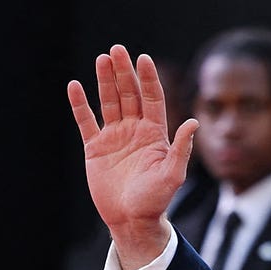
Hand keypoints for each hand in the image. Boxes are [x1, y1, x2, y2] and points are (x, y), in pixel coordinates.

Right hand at [67, 46, 198, 269]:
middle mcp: (135, 130)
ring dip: (105, 81)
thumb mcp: (173, 175)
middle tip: (117, 50)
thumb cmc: (156, 200)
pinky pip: (86, 121)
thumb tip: (195, 122)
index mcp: (155, 133)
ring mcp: (114, 137)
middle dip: (123, 72)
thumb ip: (181, 148)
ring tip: (101, 59)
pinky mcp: (95, 148)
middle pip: (129, 94)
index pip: (152, 98)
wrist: (131, 219)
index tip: (143, 58)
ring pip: (109, 102)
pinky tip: (75, 86)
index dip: (148, 78)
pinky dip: (80, 105)